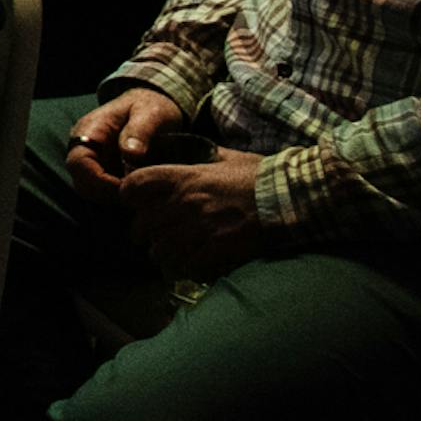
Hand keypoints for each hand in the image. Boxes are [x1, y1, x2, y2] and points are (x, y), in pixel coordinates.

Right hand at [64, 87, 184, 204]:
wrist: (151, 105)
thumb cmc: (151, 107)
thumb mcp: (151, 113)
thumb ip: (139, 131)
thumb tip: (131, 155)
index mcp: (90, 130)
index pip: (79, 162)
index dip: (100, 181)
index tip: (128, 186)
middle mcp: (84, 147)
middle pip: (81, 181)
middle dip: (106, 194)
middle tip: (137, 196)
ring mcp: (92, 159)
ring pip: (90, 190)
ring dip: (112, 197)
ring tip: (139, 194)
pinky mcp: (103, 169)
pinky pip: (101, 190)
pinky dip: (117, 195)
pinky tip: (138, 192)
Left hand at [120, 146, 267, 277]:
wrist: (291, 197)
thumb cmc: (260, 175)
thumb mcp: (226, 157)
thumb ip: (202, 157)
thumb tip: (192, 151)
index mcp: (183, 176)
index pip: (134, 185)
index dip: (129, 196)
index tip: (133, 203)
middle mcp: (185, 202)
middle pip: (142, 224)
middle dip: (143, 233)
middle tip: (151, 237)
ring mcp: (200, 227)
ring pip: (160, 250)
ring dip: (162, 254)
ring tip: (169, 255)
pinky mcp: (217, 249)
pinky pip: (186, 266)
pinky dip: (184, 268)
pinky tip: (191, 266)